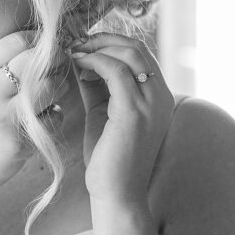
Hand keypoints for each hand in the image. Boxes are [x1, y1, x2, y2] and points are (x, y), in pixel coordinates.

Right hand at [0, 31, 65, 193]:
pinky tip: (43, 119)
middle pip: (37, 59)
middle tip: (59, 67)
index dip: (39, 41)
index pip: (17, 41)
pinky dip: (56, 114)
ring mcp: (3, 117)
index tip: (47, 49)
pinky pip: (55, 115)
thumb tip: (41, 43)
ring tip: (51, 94)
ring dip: (60, 87)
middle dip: (56, 60)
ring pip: (51, 86)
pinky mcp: (19, 141)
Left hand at [70, 33, 174, 205]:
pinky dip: (94, 61)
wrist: (116, 194)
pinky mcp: (134, 111)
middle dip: (103, 39)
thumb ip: (97, 87)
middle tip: (75, 41)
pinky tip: (76, 64)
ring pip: (129, 53)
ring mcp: (151, 103)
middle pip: (137, 47)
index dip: (111, 43)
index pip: (140, 54)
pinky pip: (116, 70)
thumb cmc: (108, 158)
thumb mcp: (102, 113)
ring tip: (72, 51)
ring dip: (97, 46)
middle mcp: (161, 96)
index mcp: (158, 97)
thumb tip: (80, 60)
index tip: (83, 43)